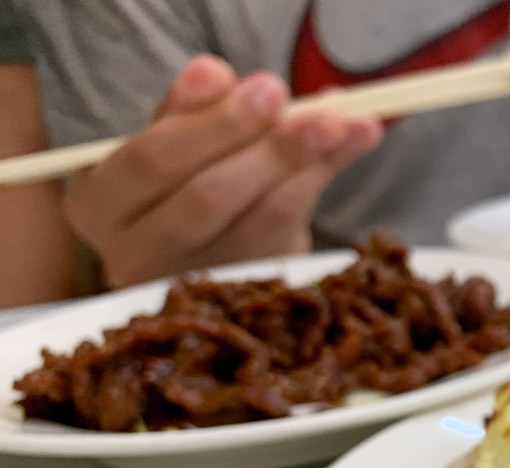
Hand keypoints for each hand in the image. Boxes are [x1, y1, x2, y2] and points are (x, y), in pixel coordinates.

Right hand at [64, 55, 382, 289]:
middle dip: (270, 149)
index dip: (213, 125)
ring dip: (312, 165)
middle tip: (319, 114)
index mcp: (99, 208)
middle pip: (208, 198)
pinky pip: (297, 238)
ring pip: (262, 220)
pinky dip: (327, 183)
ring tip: (351, 125)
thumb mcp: (172, 142)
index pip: (150, 162)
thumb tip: (214, 73)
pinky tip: (356, 144)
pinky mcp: (249, 298)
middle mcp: (136, 259)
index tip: (269, 89)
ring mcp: (197, 288)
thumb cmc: (179, 185)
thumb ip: (188, 109)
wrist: (209, 252)